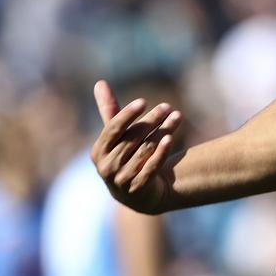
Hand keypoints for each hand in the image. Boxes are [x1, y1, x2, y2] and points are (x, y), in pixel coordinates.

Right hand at [90, 80, 182, 212]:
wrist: (138, 193)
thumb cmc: (125, 156)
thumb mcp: (117, 136)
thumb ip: (109, 111)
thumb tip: (100, 82)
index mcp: (99, 151)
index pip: (113, 128)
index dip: (127, 115)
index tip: (143, 102)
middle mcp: (107, 166)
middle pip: (132, 138)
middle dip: (151, 120)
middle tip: (167, 106)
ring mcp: (122, 179)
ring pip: (145, 150)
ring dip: (163, 131)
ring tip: (177, 116)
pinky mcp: (138, 188)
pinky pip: (151, 167)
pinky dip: (160, 152)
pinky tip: (170, 138)